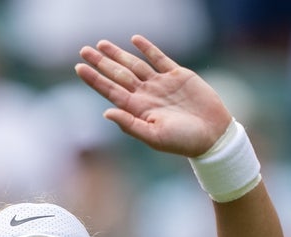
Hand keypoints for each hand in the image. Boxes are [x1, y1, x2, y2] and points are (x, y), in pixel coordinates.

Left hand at [76, 35, 231, 156]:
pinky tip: (135, 40)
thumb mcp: (154, 137)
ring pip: (134, 64)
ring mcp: (161, 84)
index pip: (111, 90)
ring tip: (101, 44)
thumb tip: (106, 113)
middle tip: (83, 50)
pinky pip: (159, 58)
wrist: (212, 135)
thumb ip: (130, 125)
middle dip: (101, 62)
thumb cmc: (183, 142)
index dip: (94, 79)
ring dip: (118, 54)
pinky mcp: (178, 75)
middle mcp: (146, 95)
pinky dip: (147, 48)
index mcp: (138, 110)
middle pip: (118, 74)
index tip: (78, 68)